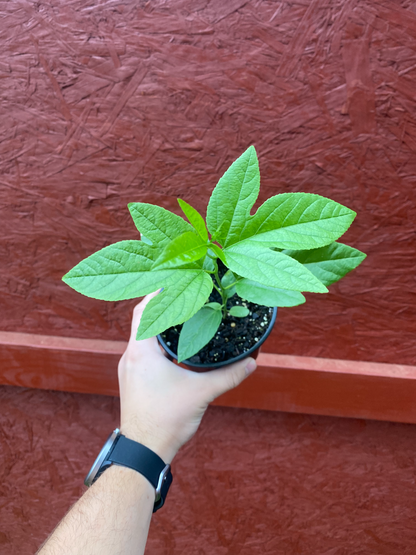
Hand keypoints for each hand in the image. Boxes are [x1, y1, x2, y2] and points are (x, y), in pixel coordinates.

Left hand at [118, 291, 256, 462]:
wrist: (143, 451)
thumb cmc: (165, 421)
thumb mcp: (202, 393)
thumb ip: (228, 375)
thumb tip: (252, 362)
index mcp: (141, 351)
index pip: (145, 309)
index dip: (158, 291)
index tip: (175, 279)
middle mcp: (131, 356)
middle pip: (144, 319)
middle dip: (162, 304)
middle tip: (183, 292)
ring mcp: (130, 368)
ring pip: (143, 336)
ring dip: (159, 324)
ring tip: (182, 314)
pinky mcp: (133, 380)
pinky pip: (143, 350)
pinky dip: (158, 341)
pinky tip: (175, 344)